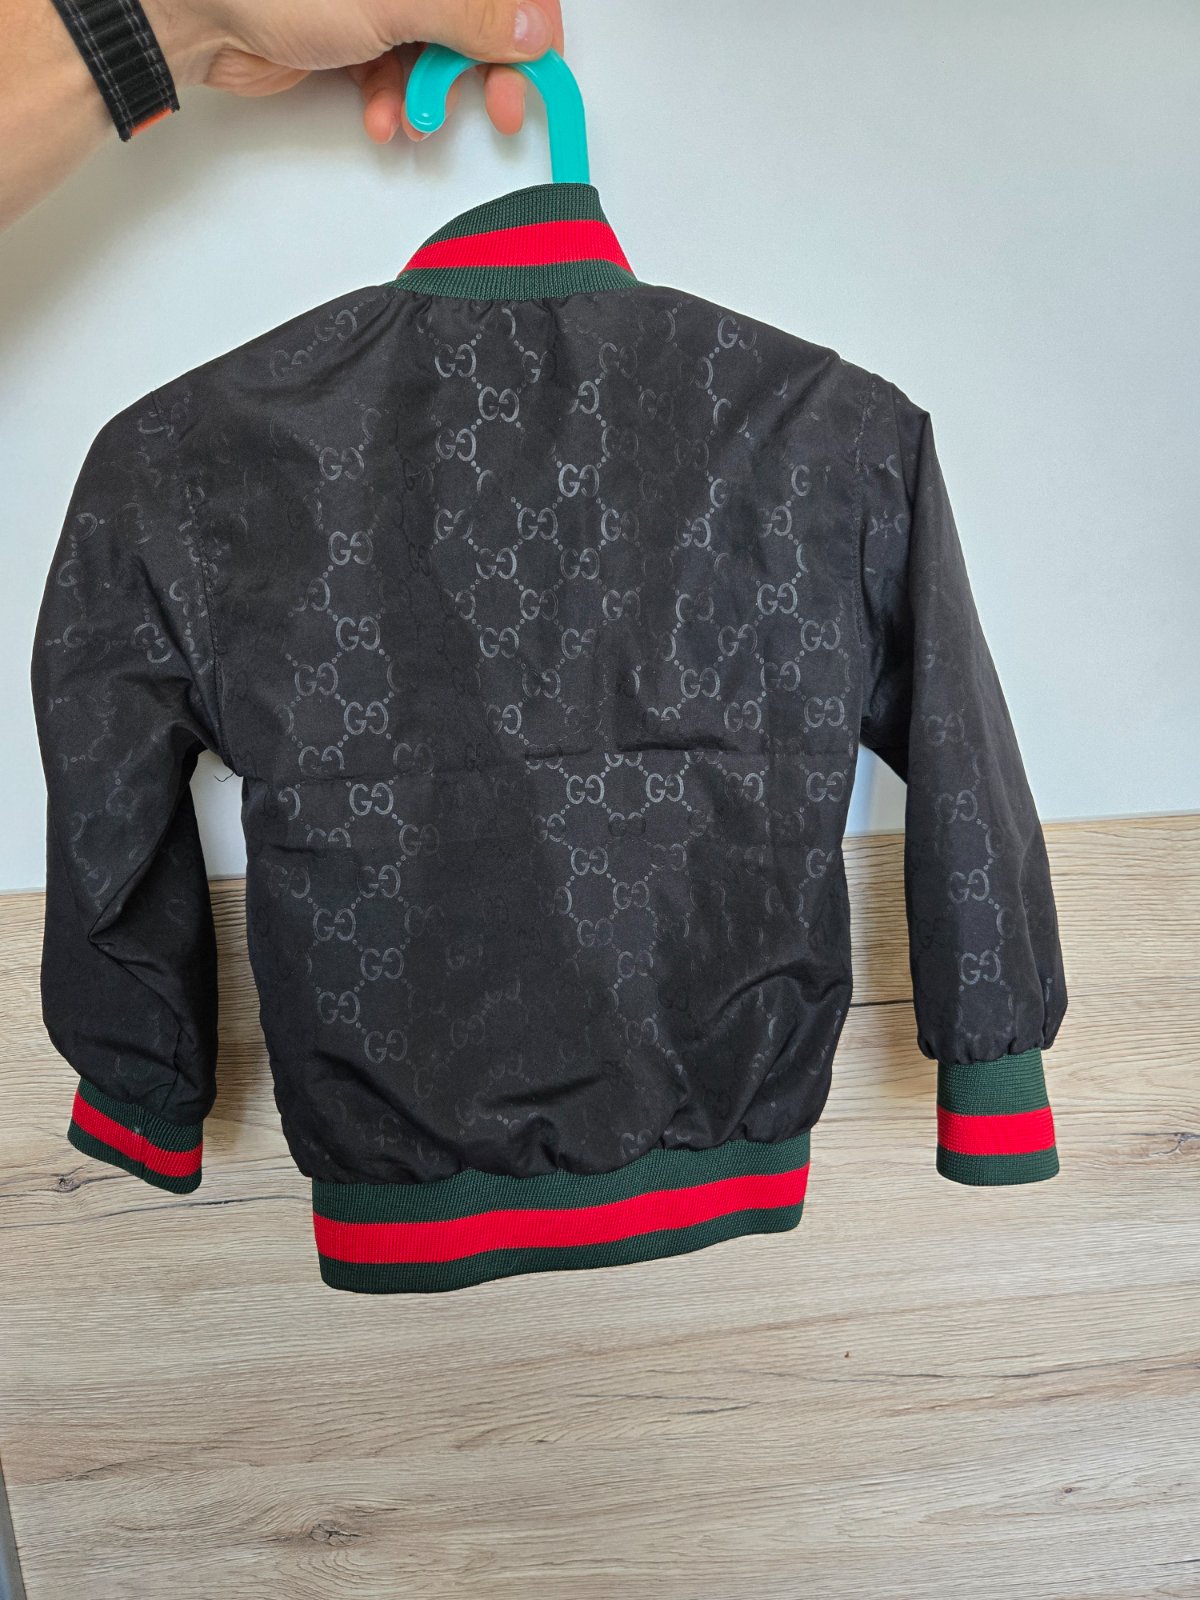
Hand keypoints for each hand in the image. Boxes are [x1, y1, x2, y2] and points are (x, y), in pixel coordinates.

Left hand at [154, 0, 566, 141]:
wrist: (196, 10)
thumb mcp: (396, 2)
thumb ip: (471, 17)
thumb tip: (533, 31)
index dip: (528, 24)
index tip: (536, 69)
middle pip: (474, 18)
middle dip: (484, 70)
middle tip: (499, 111)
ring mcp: (378, 1)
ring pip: (436, 52)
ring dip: (433, 96)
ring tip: (414, 116)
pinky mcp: (350, 35)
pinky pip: (395, 72)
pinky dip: (394, 101)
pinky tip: (380, 116)